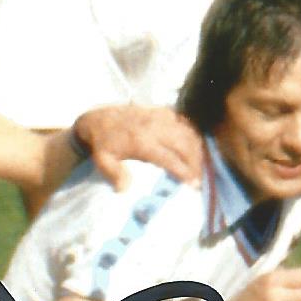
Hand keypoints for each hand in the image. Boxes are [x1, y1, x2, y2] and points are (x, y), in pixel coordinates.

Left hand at [73, 103, 205, 181]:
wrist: (98, 118)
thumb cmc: (103, 143)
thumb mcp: (102, 161)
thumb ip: (114, 174)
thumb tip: (125, 190)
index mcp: (141, 141)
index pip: (169, 158)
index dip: (183, 171)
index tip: (194, 184)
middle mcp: (154, 127)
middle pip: (184, 144)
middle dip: (196, 162)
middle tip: (201, 178)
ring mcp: (160, 117)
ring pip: (188, 132)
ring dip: (198, 149)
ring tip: (201, 165)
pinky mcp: (162, 110)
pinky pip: (185, 122)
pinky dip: (193, 134)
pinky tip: (196, 146)